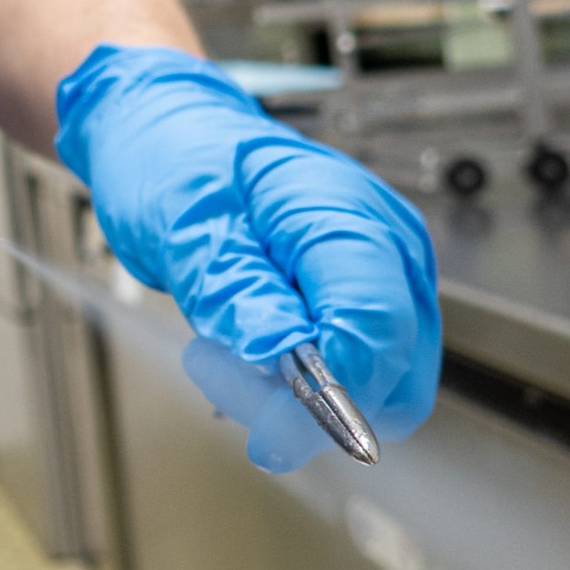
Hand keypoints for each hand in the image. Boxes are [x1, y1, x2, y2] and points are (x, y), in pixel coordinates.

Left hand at [55, 45, 439, 470]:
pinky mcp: (372, 294)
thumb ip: (239, 294)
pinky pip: (361, 366)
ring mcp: (389, 271)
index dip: (329, 395)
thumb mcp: (186, 228)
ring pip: (384, 383)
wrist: (175, 136)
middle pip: (393, 371)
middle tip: (215, 369)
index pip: (375, 328)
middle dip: (310, 402)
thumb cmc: (177, 163)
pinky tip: (248, 346)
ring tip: (221, 350)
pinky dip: (306, 381)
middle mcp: (390, 244)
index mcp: (346, 213)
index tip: (266, 433)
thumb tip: (287, 363)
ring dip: (303, 397)